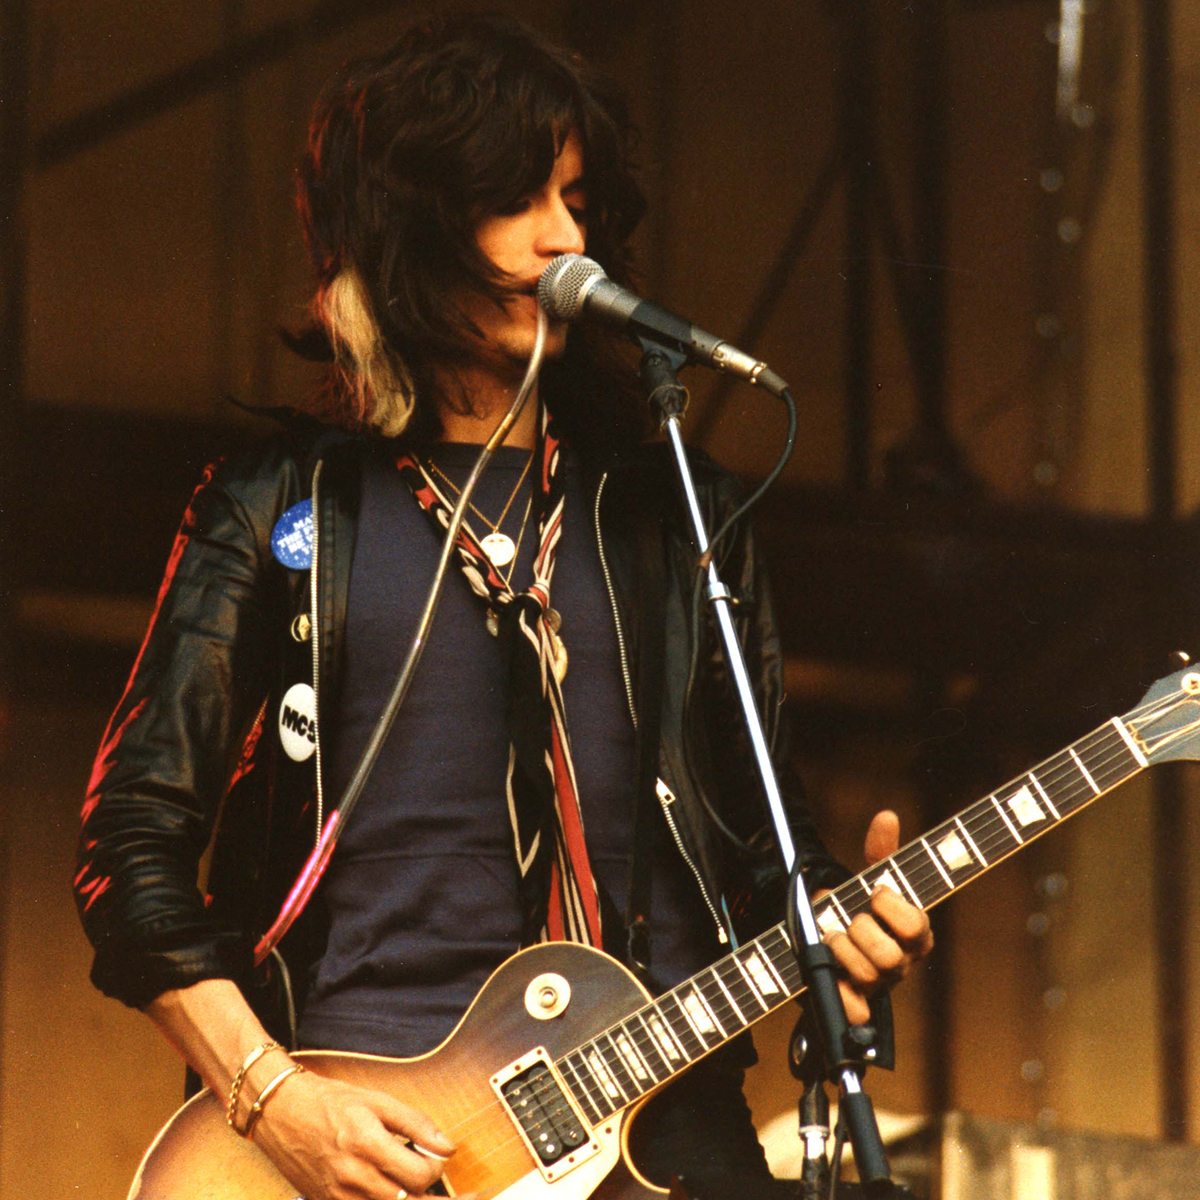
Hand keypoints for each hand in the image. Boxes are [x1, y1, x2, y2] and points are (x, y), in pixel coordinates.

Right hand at [251, 1068, 471, 1199]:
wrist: (280, 1112)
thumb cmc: (329, 1101)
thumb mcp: (377, 1101)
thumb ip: (416, 1124)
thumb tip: (448, 1147)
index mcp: (367, 1144)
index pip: (419, 1176)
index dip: (437, 1169)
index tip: (437, 1157)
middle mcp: (352, 1177)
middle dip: (430, 1194)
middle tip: (445, 1185)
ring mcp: (337, 1197)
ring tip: (419, 1188)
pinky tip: (393, 1191)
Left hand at [816, 809, 933, 1024]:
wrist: (830, 943)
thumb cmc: (859, 909)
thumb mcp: (869, 879)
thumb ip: (880, 851)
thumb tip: (887, 817)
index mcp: (915, 935)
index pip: (916, 926)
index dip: (891, 906)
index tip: (874, 891)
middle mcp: (902, 964)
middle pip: (889, 955)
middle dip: (860, 930)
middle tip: (847, 918)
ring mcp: (880, 987)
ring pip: (867, 975)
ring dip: (840, 949)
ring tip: (830, 936)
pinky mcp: (857, 1006)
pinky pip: (855, 1011)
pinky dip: (840, 993)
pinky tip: (830, 973)